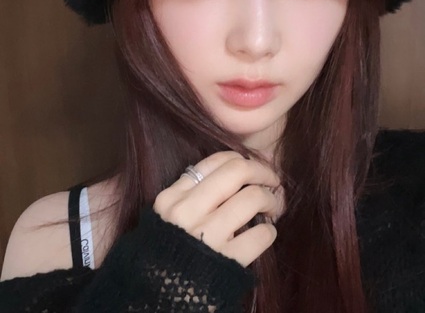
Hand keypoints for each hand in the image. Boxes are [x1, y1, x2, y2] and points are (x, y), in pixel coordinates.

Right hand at [153, 152, 284, 266]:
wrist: (159, 301)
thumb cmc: (169, 253)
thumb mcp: (168, 217)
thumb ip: (192, 194)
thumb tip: (235, 173)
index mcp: (172, 197)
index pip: (215, 161)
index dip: (243, 160)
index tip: (253, 168)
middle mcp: (186, 212)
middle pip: (237, 172)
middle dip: (263, 171)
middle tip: (272, 181)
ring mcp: (206, 236)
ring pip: (253, 198)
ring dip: (271, 200)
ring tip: (272, 208)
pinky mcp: (226, 262)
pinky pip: (261, 235)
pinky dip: (269, 231)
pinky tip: (265, 233)